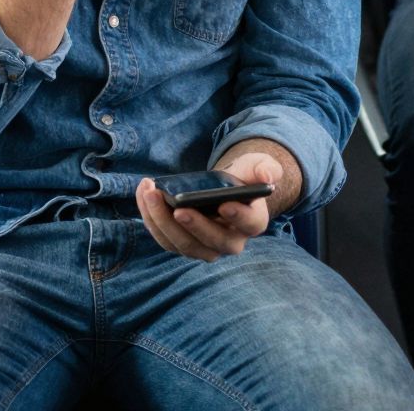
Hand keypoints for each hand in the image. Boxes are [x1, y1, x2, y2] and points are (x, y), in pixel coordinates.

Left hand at [135, 151, 280, 262]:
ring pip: (182, 244)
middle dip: (191, 224)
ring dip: (162, 221)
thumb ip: (266, 168)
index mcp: (253, 222)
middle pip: (210, 241)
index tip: (224, 204)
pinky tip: (144, 195)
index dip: (237, 216)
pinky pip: (165, 239)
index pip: (248, 223)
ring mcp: (205, 247)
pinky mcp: (183, 244)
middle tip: (176, 206)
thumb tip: (269, 177)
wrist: (224, 188)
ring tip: (150, 192)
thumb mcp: (257, 166)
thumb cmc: (242, 178)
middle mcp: (230, 242)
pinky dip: (151, 219)